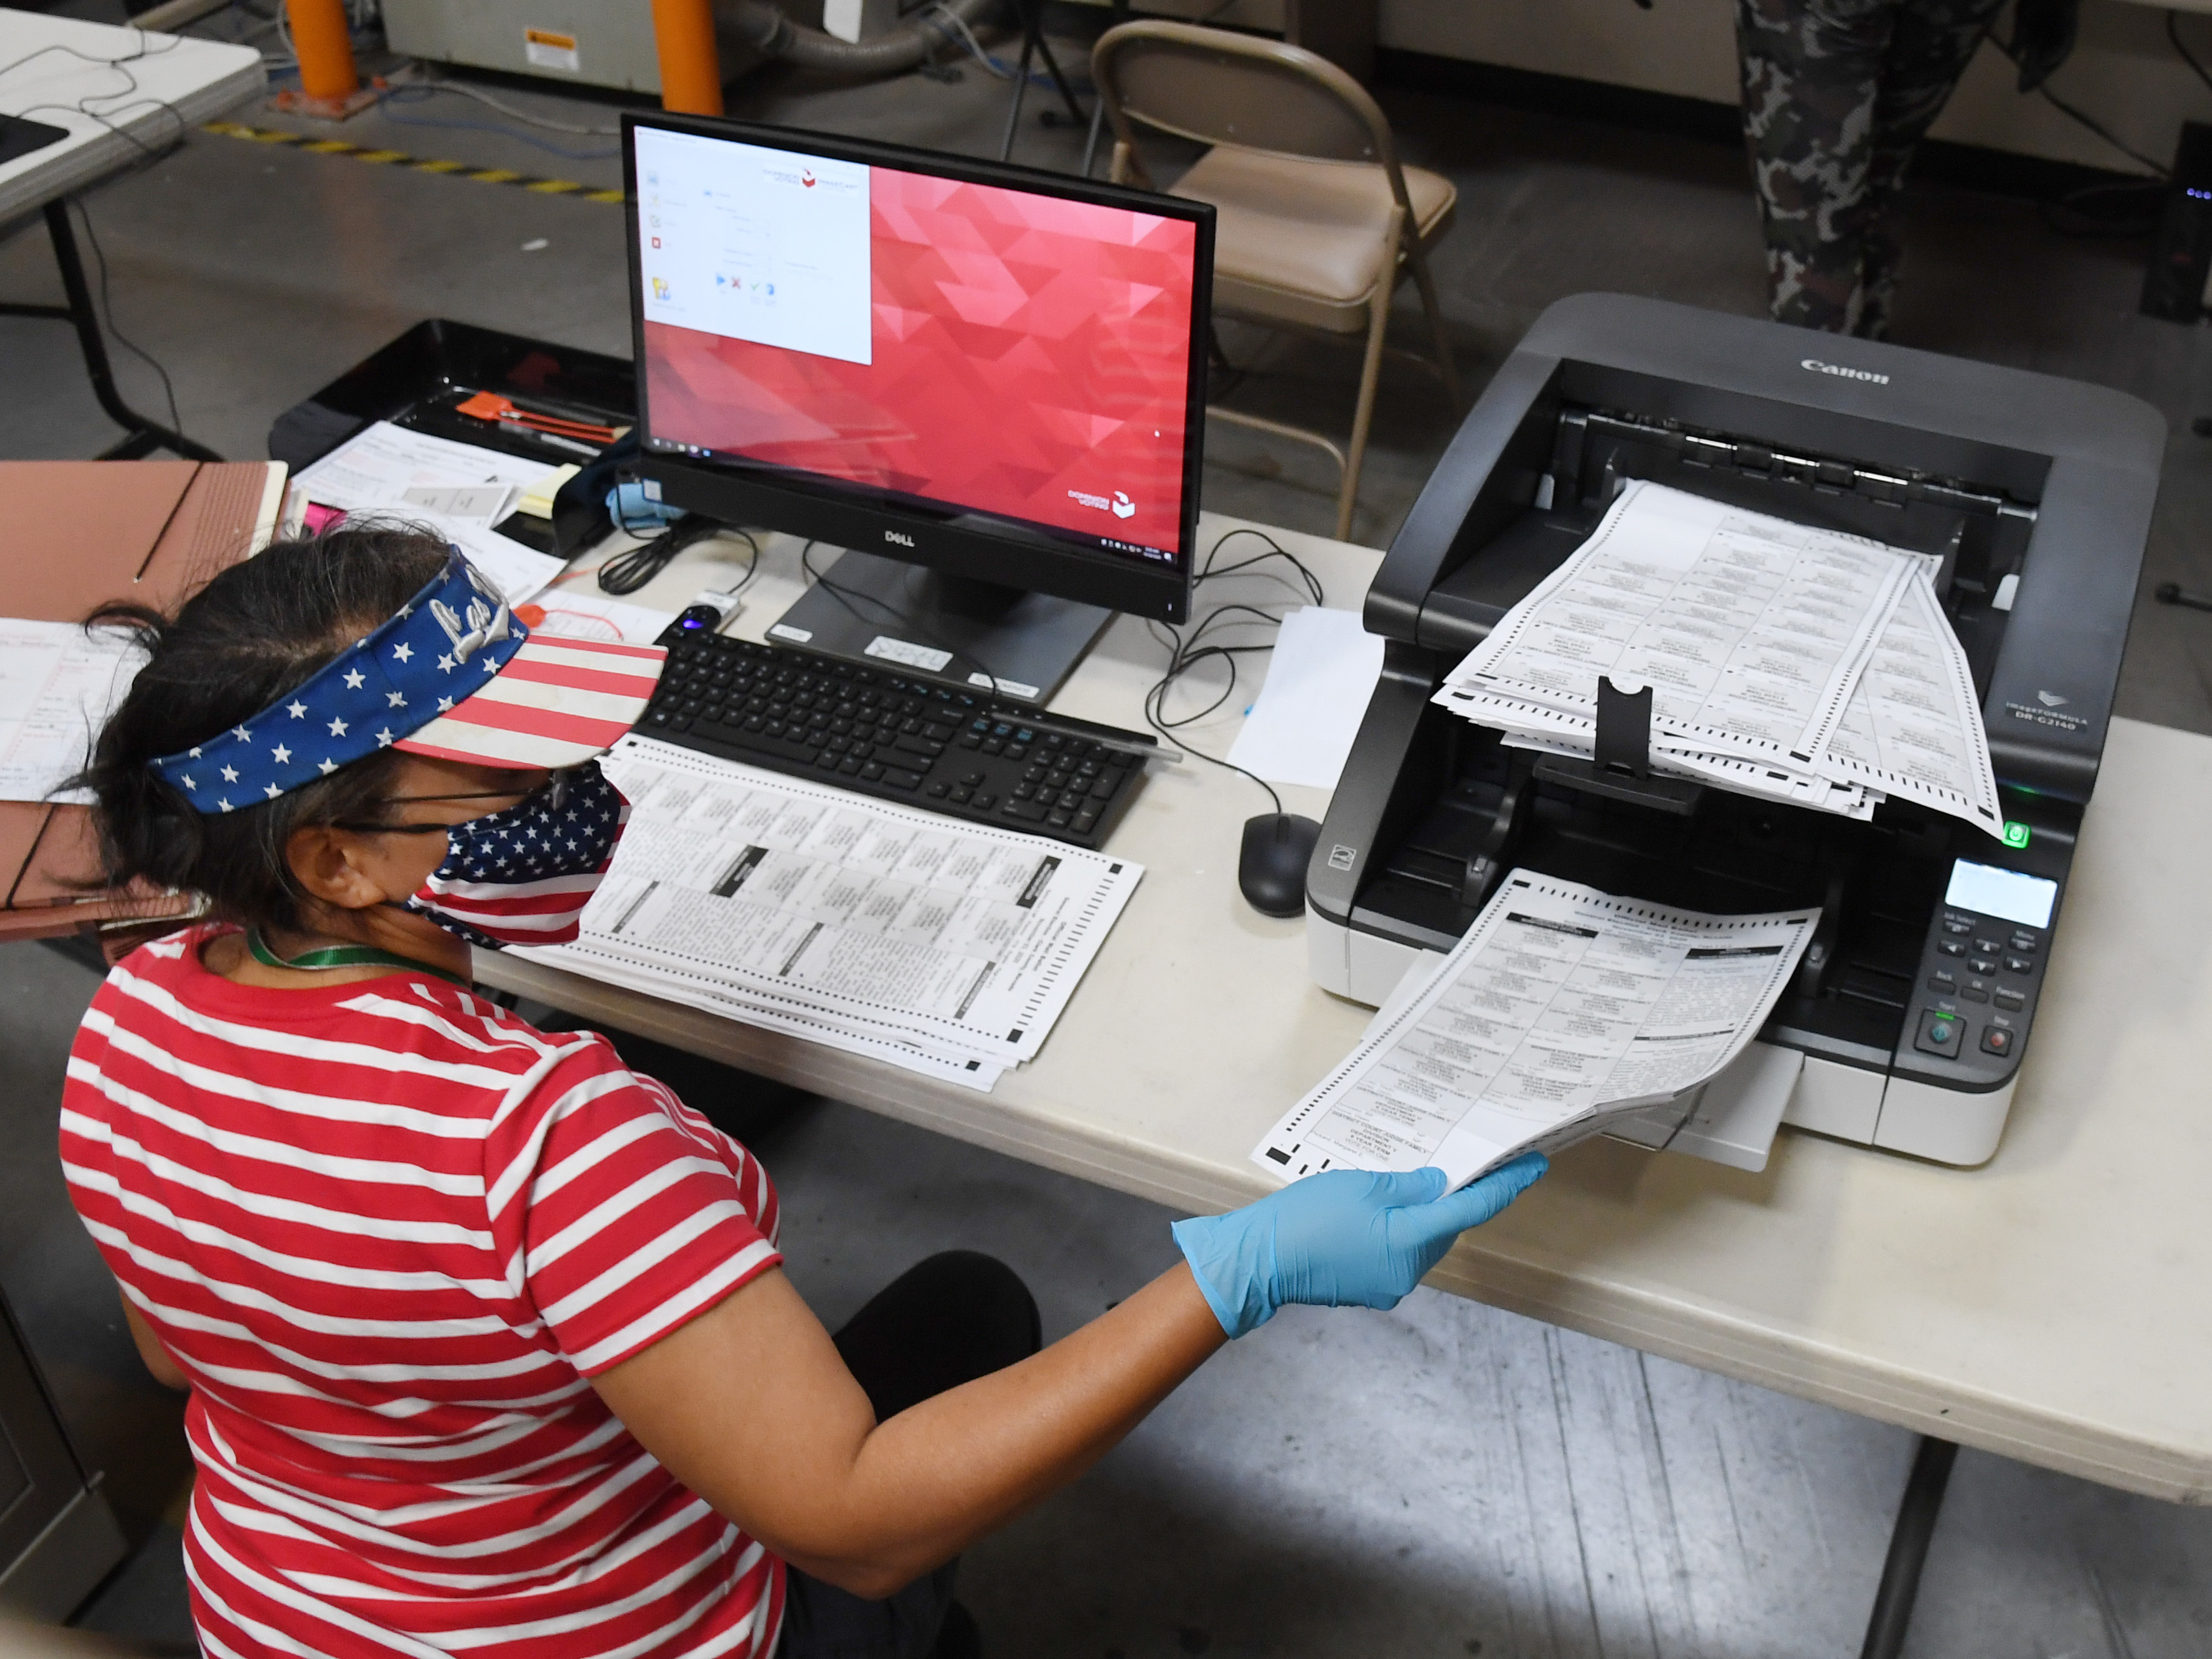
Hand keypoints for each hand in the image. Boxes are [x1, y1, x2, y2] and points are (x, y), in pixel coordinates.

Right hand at [1170, 1155, 1547, 1338]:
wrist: (1258, 1261)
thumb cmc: (1306, 1218)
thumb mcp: (1361, 1186)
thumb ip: (1408, 1186)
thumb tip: (1439, 1186)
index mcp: (1409, 1241)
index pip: (1471, 1209)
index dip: (1505, 1186)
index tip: (1533, 1166)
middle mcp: (1407, 1271)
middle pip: (1446, 1228)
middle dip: (1454, 1198)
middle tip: (1461, 1164)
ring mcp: (1388, 1284)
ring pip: (1422, 1242)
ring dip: (1421, 1216)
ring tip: (1403, 1185)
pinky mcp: (1369, 1288)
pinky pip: (1397, 1254)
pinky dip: (1397, 1231)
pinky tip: (1378, 1211)